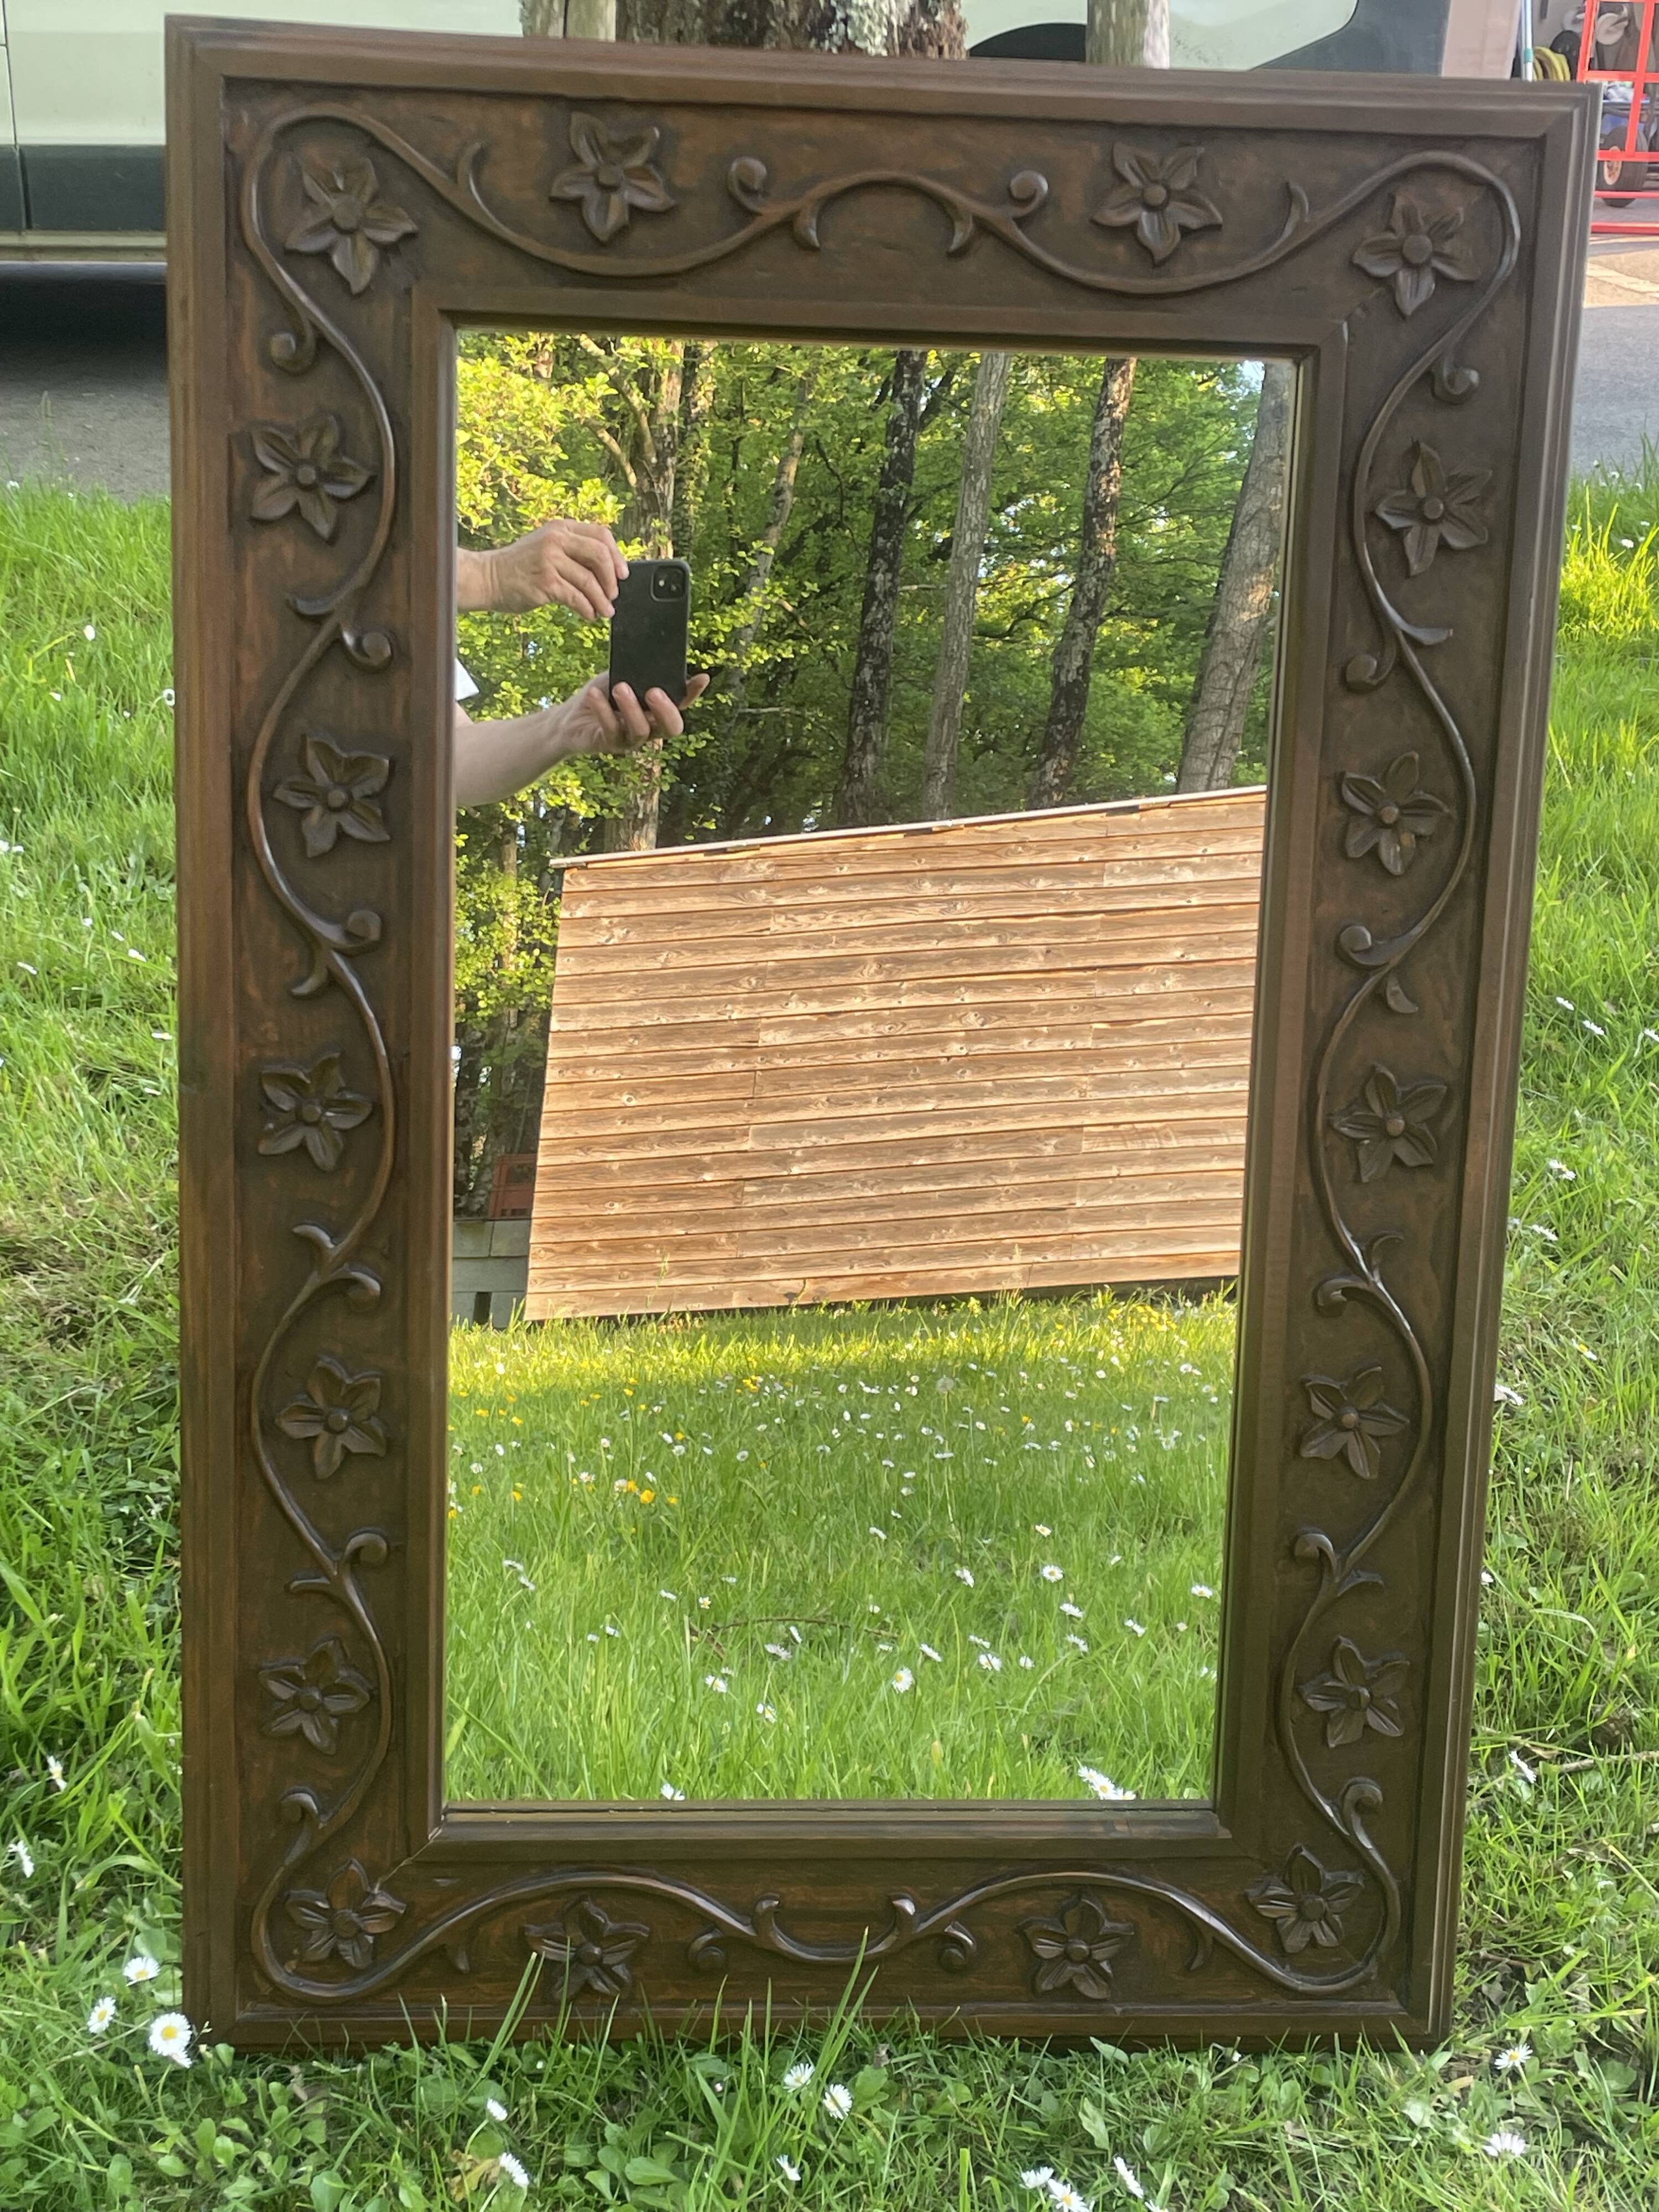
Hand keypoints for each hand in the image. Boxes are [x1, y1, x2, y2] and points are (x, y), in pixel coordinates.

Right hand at [470, 521, 628, 618]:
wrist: (489, 577)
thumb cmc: (520, 567)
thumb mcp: (547, 548)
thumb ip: (573, 552)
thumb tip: (607, 572)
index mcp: (561, 528)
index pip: (601, 534)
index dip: (617, 556)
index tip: (622, 574)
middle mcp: (556, 539)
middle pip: (600, 555)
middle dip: (612, 579)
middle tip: (613, 595)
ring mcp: (550, 560)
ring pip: (589, 580)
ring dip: (601, 600)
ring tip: (605, 611)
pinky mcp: (545, 582)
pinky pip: (576, 597)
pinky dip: (587, 608)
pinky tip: (589, 615)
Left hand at [557, 673, 709, 756]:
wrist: (571, 717)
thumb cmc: (601, 694)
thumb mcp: (620, 676)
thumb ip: (637, 671)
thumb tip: (652, 654)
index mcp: (657, 710)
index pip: (682, 704)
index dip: (694, 694)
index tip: (702, 678)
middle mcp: (650, 728)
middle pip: (671, 728)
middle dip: (666, 710)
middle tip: (653, 692)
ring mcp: (632, 740)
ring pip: (641, 730)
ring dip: (631, 708)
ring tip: (619, 688)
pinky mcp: (611, 745)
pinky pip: (612, 730)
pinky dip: (603, 710)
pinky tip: (594, 694)